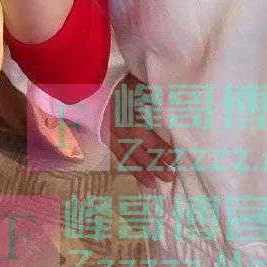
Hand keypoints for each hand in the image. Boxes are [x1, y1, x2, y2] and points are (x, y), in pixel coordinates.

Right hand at [109, 74, 176, 189]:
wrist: (91, 86)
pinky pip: (122, 158)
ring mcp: (114, 136)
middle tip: (171, 176)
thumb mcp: (135, 83)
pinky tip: (146, 180)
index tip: (175, 157)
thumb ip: (149, 91)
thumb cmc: (117, 83)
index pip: (145, 135)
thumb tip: (169, 97)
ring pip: (130, 157)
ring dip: (145, 172)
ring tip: (159, 184)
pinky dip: (133, 170)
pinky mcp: (109, 140)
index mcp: (128, 115)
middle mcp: (120, 129)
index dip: (159, 148)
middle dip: (155, 165)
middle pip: (139, 150)